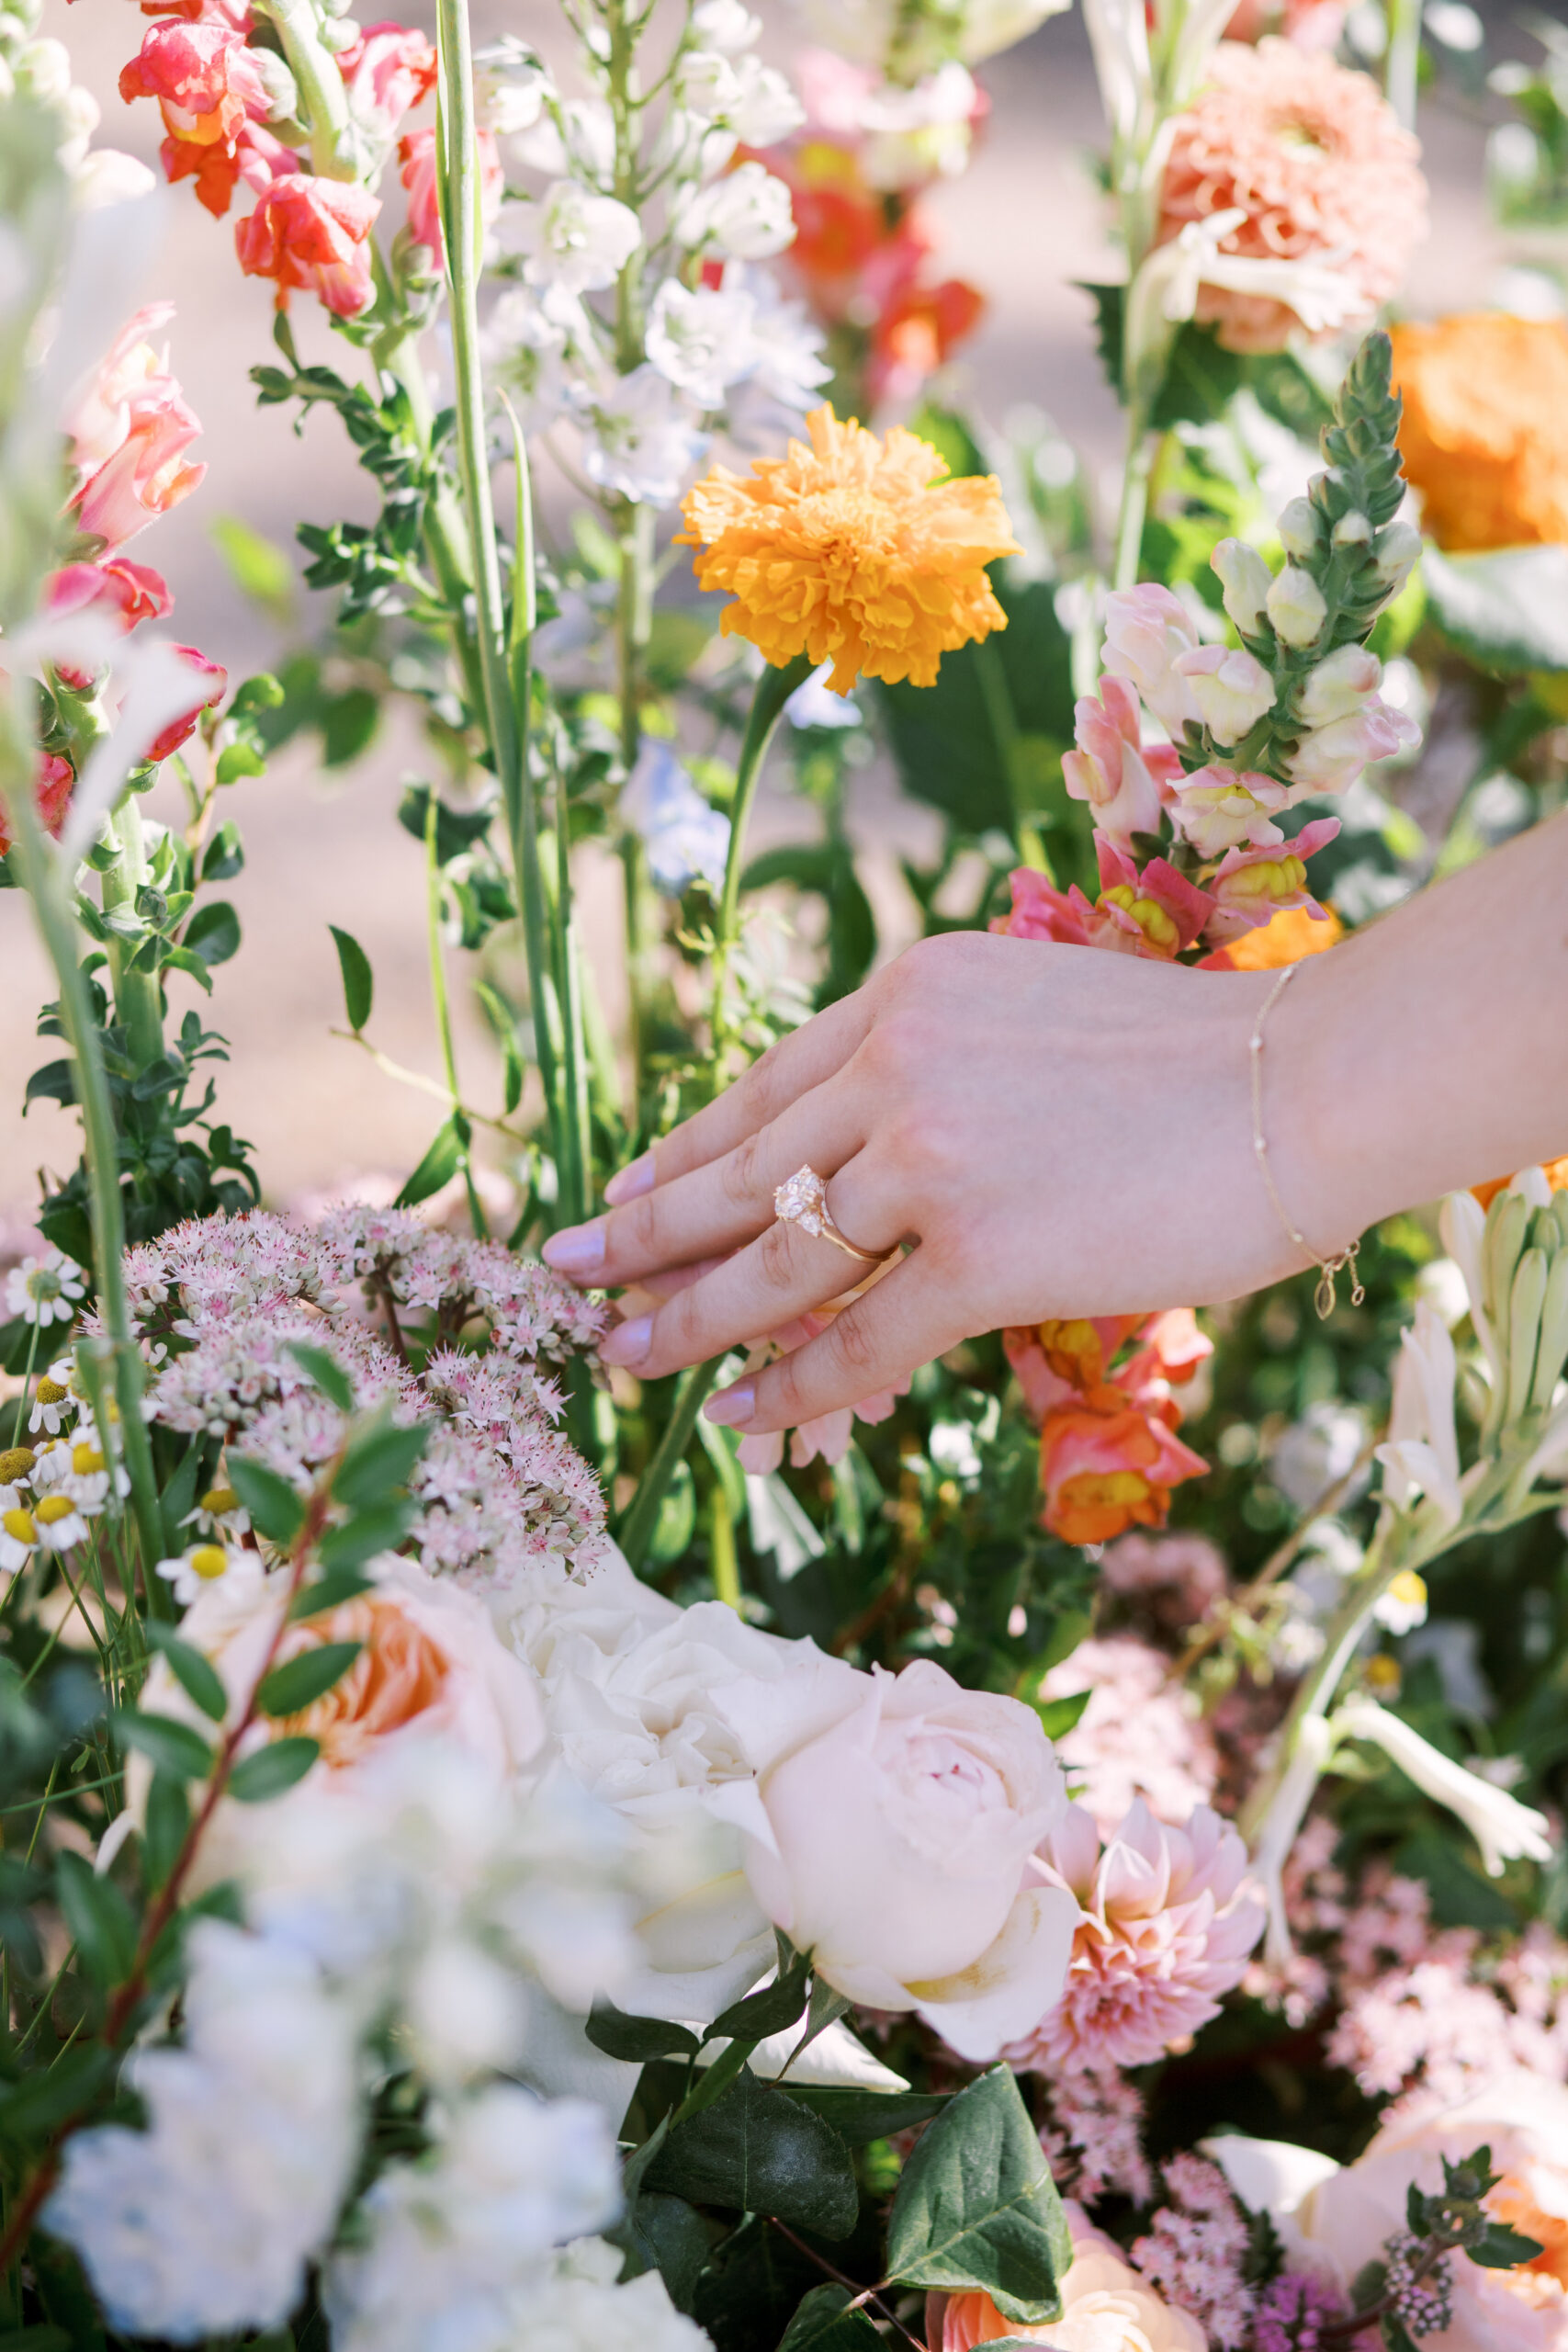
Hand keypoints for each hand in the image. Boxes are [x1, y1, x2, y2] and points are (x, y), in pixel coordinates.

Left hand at [543, 930, 1313, 1438]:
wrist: (1308, 1080)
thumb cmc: (1197, 1059)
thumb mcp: (1031, 1017)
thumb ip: (936, 1068)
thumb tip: (864, 1162)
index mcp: (907, 992)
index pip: (762, 1088)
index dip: (683, 1147)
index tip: (623, 1186)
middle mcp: (894, 1061)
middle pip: (735, 1166)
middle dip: (640, 1229)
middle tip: (565, 1267)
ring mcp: (929, 1158)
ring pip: (770, 1257)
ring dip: (684, 1317)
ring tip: (620, 1350)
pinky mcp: (979, 1252)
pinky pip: (853, 1338)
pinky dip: (787, 1384)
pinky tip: (735, 1411)